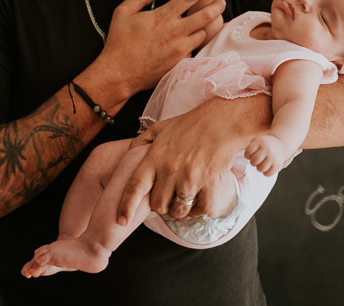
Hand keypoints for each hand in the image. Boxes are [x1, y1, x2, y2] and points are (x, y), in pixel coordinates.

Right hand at [91, 0, 225, 101]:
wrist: (120, 73)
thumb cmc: (119, 42)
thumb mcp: (122, 13)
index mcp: (162, 17)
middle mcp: (175, 32)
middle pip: (205, 15)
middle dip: (217, 6)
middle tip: (221, 2)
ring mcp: (180, 48)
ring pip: (203, 34)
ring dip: (204, 28)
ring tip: (204, 24)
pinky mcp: (180, 62)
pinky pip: (193, 50)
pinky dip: (192, 45)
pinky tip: (186, 44)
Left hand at [117, 101, 246, 222]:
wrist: (222, 122)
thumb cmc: (190, 125)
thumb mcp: (159, 128)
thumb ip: (141, 142)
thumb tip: (130, 155)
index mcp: (155, 156)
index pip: (135, 186)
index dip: (126, 206)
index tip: (121, 221)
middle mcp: (170, 169)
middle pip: (157, 205)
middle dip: (161, 206)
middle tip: (168, 198)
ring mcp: (190, 178)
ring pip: (178, 211)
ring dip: (179, 210)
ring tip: (183, 199)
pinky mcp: (210, 184)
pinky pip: (200, 210)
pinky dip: (198, 210)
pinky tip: (199, 199)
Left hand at [245, 134, 285, 176]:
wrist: (279, 145)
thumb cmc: (263, 145)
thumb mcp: (256, 141)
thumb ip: (249, 148)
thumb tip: (244, 161)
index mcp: (259, 142)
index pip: (248, 153)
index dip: (247, 155)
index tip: (251, 154)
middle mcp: (266, 149)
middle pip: (254, 161)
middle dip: (253, 162)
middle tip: (256, 160)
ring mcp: (272, 157)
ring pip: (260, 169)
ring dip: (259, 168)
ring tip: (261, 164)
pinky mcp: (277, 165)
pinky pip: (267, 174)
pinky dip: (265, 173)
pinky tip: (267, 167)